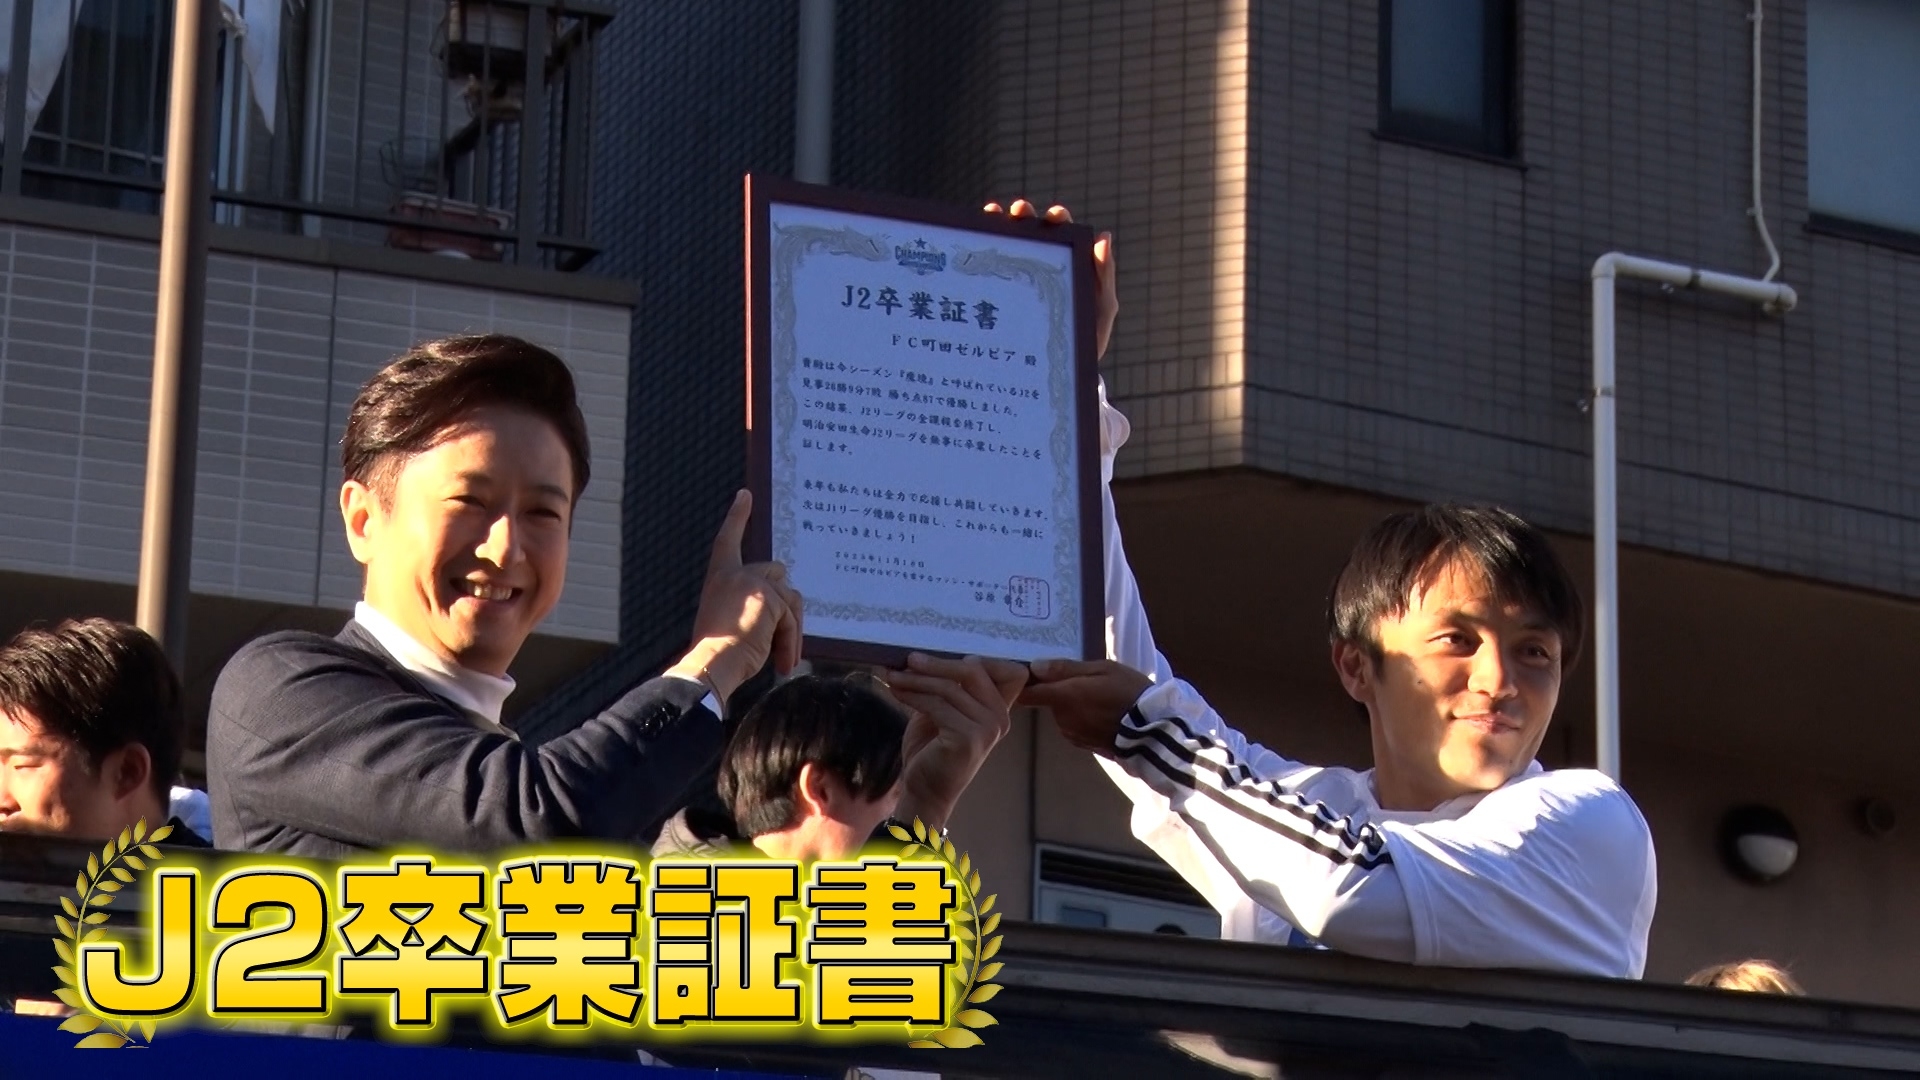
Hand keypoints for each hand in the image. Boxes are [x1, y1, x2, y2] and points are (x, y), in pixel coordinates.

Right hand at [670, 491, 803, 699]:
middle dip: (783, 604)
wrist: (711, 664)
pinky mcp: (770, 599)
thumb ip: (748, 604)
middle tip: (778, 639)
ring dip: (790, 630)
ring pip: (790, 598)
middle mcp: (735, 574)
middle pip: (776, 572)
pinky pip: (791, 618)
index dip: (737, 517)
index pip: (728, 541)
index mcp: (719, 577)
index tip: (745, 495)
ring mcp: (754, 584)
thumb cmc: (716, 654)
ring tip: (781, 659)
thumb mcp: (726, 620)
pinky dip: (791, 641)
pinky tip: (783, 662)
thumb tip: (781, 606)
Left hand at [883, 653, 1025, 830]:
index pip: (1003, 669)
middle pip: (974, 671)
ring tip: (892, 676)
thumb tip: (921, 654)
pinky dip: (912, 695)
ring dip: (917, 679)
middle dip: (938, 663)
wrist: (924, 791)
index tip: (942, 654)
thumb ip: (945, 685)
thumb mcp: (942, 710)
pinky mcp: (968, 737)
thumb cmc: (931, 750)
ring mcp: (988, 728)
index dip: (978, 658)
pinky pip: (937, 704)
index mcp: (999, 709)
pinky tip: (895, 691)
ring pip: (949, 687)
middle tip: (909, 659)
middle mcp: (1000, 718)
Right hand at [984, 198, 1116, 361]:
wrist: (1058, 372)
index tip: (1055, 216)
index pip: (1062, 234)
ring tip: (991, 215)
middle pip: (1031, 233)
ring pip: (1006, 247)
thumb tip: (1103, 238)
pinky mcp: (999, 298)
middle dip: (1024, 216)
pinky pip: (989, 274)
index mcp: (1067, 264)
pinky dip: (980, 257)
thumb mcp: (1101, 310)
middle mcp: (1040, 266)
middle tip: (1019, 210)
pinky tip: (971, 245)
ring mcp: (1017, 280)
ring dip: (998, 226)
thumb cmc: (1086, 340)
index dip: (1058, 219)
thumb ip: (1103, 277)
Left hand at [1018, 658, 1152, 755]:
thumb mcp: (1103, 670)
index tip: (1028, 675)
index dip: (1023, 685)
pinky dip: (1084, 719)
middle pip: (1050, 701)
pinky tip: (1104, 714)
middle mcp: (1062, 718)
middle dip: (1061, 691)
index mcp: (1063, 697)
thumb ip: (1066, 669)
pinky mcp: (1084, 745)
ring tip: (1101, 698)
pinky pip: (1075, 726)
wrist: (1153, 732)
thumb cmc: (1129, 692)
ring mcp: (1072, 734)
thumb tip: (1035, 667)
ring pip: (1064, 714)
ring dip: (1074, 706)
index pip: (1027, 694)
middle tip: (1086, 681)